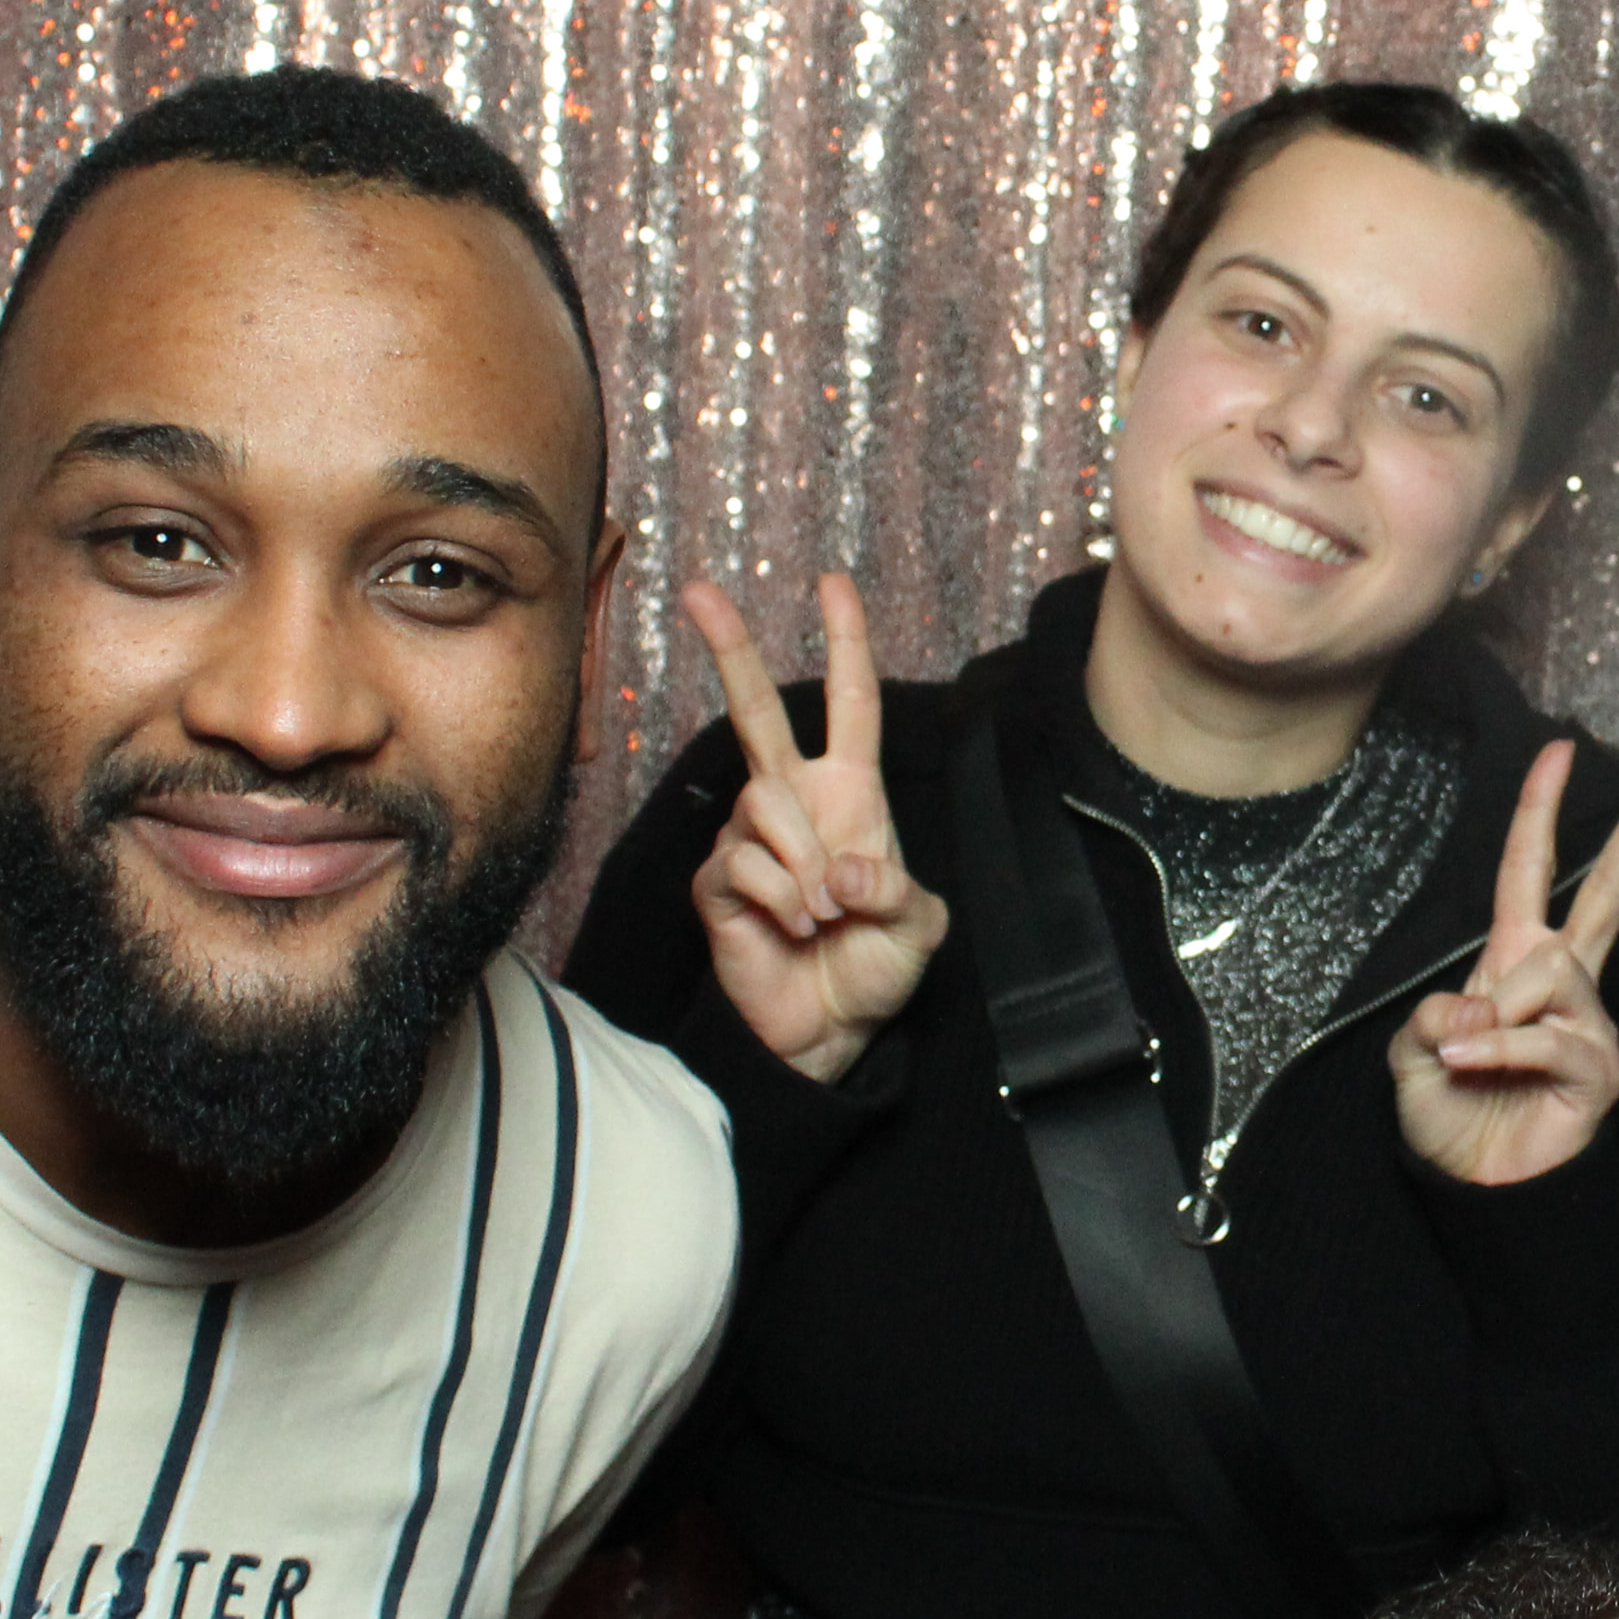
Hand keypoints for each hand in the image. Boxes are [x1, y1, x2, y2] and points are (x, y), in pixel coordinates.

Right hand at [680, 573, 948, 1084]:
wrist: (828, 1034)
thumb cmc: (874, 971)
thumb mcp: (918, 928)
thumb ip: (896, 890)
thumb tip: (843, 865)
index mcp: (849, 794)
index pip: (849, 704)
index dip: (846, 644)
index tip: (832, 584)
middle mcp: (794, 803)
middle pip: (754, 711)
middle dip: (730, 648)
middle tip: (700, 590)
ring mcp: (749, 838)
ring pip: (764, 806)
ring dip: (805, 866)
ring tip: (822, 915)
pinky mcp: (717, 881)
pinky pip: (743, 864)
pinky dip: (780, 901)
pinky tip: (792, 930)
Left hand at [1387, 742, 1618, 1187]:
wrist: (1478, 1189)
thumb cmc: (1452, 1117)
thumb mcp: (1413, 1057)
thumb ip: (1430, 1019)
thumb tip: (1475, 1004)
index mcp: (1515, 962)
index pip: (1530, 872)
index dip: (1540, 810)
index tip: (1560, 748)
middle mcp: (1562, 982)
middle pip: (1607, 894)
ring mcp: (1588, 1023)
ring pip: (1553, 970)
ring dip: (1498, 1010)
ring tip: (1467, 1057)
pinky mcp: (1597, 1068)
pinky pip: (1547, 1037)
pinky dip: (1498, 1051)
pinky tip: (1470, 1068)